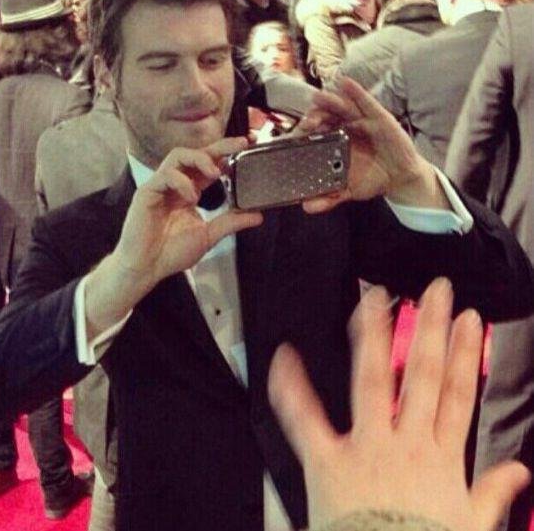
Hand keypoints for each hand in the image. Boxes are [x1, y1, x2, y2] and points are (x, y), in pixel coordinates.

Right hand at [112, 137, 262, 286]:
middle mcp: (175, 185)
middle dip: (219, 146)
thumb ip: (231, 222)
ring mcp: (160, 186)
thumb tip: (258, 215)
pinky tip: (191, 197)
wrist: (146, 268)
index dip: (226, 153)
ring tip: (215, 173)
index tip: (247, 146)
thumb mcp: (209, 235)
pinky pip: (165, 175)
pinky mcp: (147, 192)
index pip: (209, 165)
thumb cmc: (171, 252)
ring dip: (200, 159)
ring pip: (178, 156)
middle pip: (196, 153)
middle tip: (240, 144)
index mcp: (189, 191)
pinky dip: (182, 182)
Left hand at [268, 278, 529, 530]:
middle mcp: (405, 444)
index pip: (459, 394)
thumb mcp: (470, 529)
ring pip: (375, 382)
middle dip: (432, 328)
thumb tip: (519, 472)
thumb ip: (492, 495)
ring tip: (377, 299)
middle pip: (424, 376)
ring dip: (376, 338)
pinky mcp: (328, 460)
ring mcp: (366, 447)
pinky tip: (285, 355)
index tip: (469, 319)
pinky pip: (306, 419)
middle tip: (435, 289)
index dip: (465, 353)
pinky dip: (292, 388)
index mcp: (439, 459)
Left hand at [293, 77, 442, 213]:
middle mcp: (345, 129)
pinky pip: (366, 102)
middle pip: (326, 118)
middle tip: (306, 123)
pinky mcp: (379, 118)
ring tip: (317, 98)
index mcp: (335, 143)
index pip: (317, 133)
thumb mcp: (349, 191)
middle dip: (315, 117)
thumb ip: (329, 199)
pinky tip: (345, 83)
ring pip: (342, 108)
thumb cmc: (372, 178)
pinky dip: (356, 92)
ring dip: (329, 101)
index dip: (305, 132)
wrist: (399, 179)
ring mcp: (362, 121)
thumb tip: (307, 207)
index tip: (295, 136)